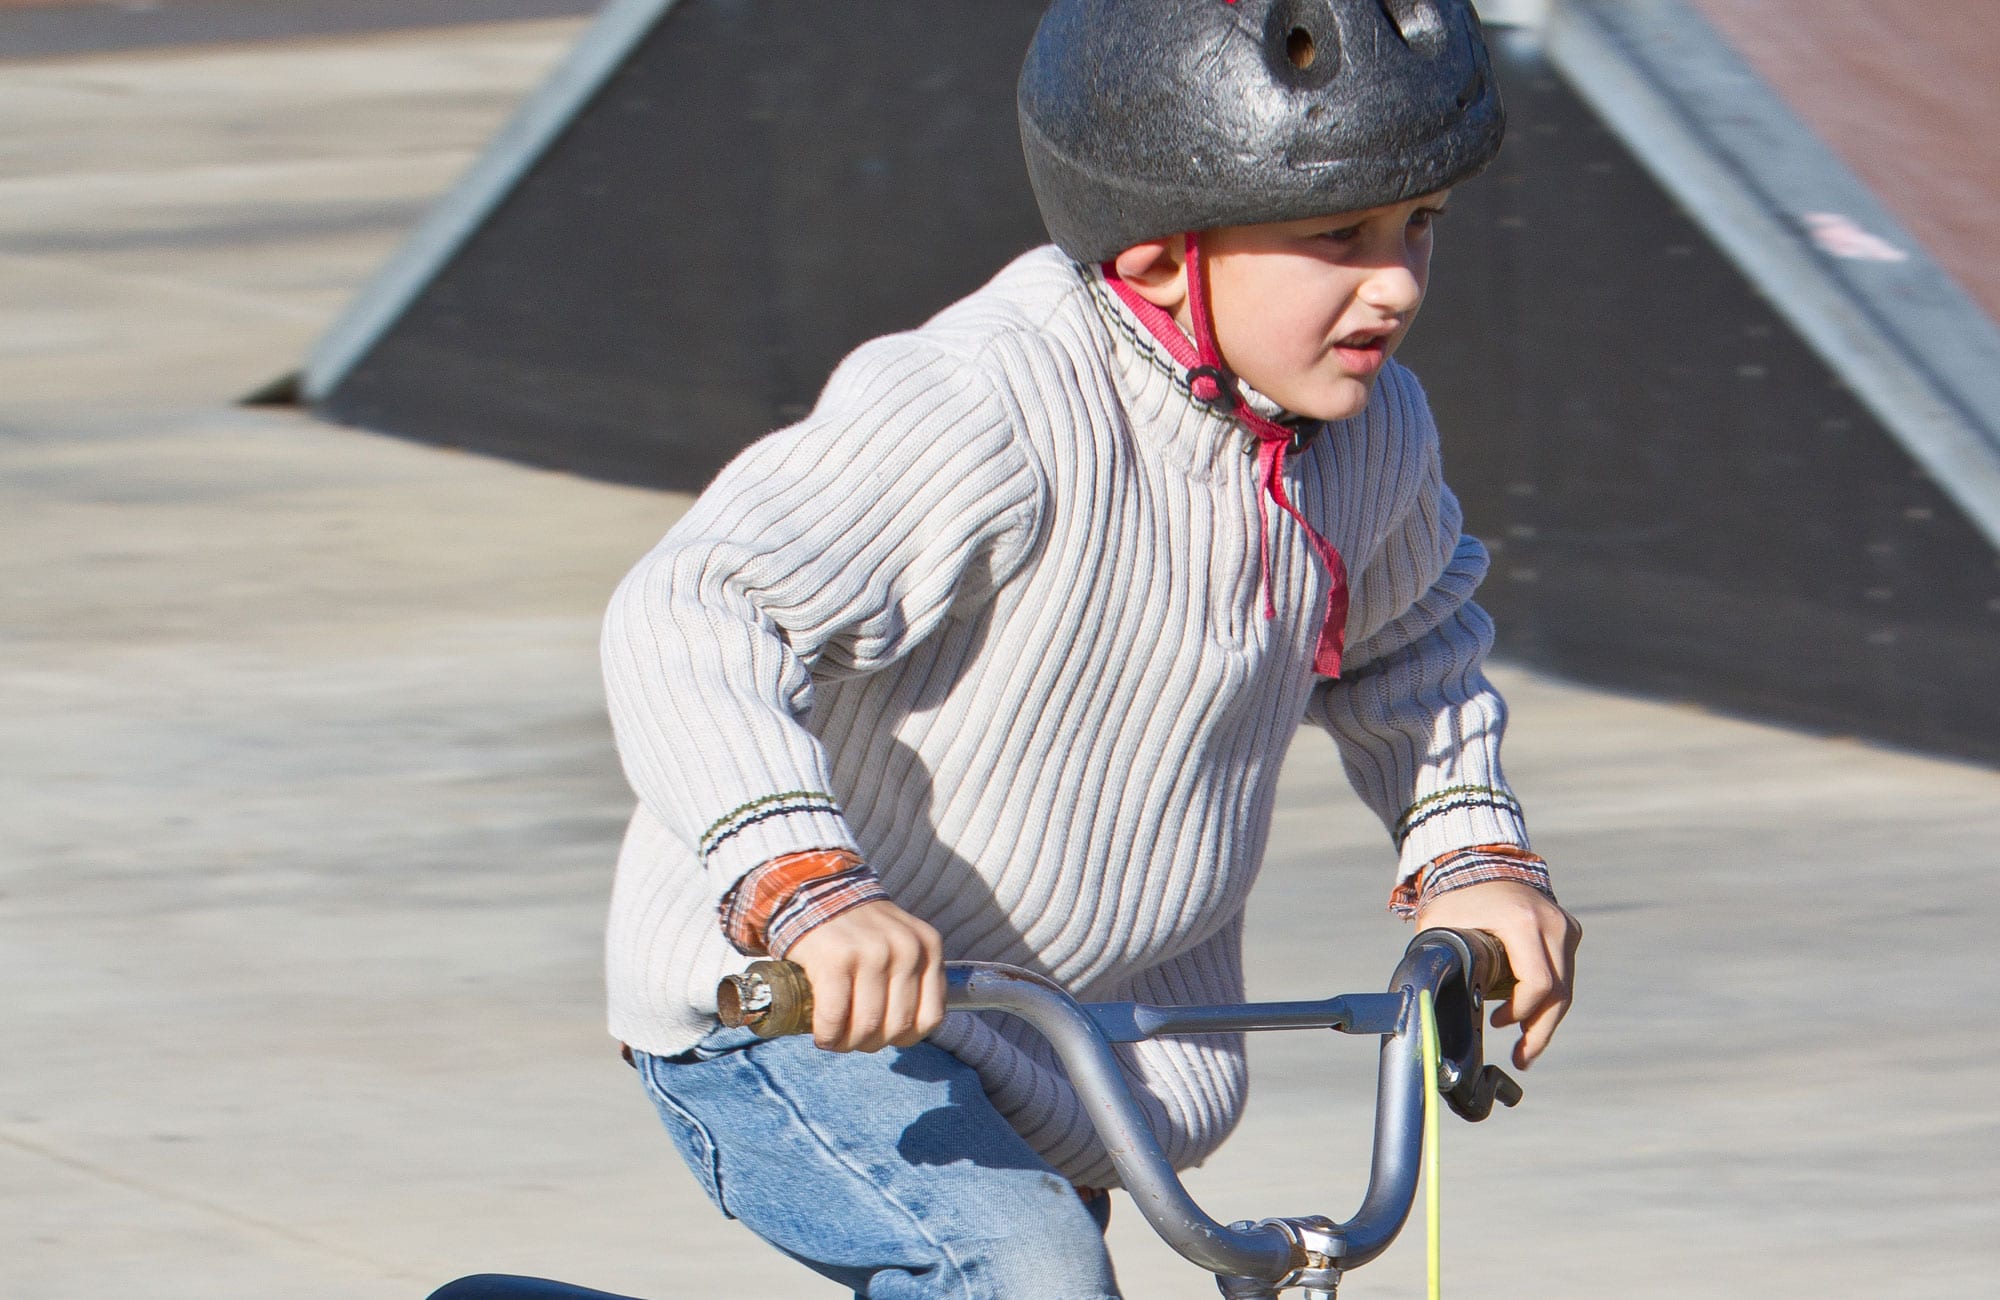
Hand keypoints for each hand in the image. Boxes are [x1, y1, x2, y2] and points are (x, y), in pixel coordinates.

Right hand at [782, 900, 945, 1052]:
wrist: (818, 891)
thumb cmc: (860, 929)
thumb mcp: (902, 942)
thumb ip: (913, 976)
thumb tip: (907, 1031)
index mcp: (929, 947)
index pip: (930, 1017)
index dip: (905, 1037)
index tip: (884, 1035)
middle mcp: (906, 949)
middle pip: (897, 1026)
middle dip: (873, 1043)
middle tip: (854, 1039)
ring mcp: (872, 954)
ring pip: (867, 1027)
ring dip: (849, 1044)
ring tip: (837, 1038)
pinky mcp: (835, 961)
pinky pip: (835, 1018)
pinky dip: (827, 1035)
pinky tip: (822, 1034)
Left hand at [1414, 880, 1580, 1068]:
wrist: (1479, 861)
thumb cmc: (1454, 898)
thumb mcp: (1438, 926)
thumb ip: (1438, 962)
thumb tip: (1424, 1009)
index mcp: (1521, 921)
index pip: (1538, 983)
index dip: (1522, 1014)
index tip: (1498, 1024)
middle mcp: (1551, 922)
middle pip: (1559, 992)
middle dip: (1541, 1031)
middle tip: (1524, 1058)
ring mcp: (1564, 925)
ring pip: (1566, 986)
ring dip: (1547, 1018)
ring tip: (1527, 1047)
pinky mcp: (1568, 929)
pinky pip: (1565, 972)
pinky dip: (1550, 996)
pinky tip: (1530, 1015)